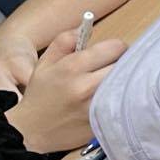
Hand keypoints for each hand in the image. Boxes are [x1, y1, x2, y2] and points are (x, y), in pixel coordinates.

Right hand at [4, 29, 126, 153]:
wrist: (31, 132)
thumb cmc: (40, 95)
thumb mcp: (44, 63)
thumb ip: (64, 41)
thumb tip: (85, 27)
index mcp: (72, 67)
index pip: (115, 48)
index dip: (117, 48)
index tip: (113, 53)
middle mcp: (87, 86)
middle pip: (125, 66)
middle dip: (123, 64)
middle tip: (116, 68)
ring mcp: (97, 107)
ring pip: (128, 86)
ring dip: (125, 83)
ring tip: (116, 84)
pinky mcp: (103, 123)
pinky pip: (124, 105)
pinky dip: (123, 101)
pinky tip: (114, 101)